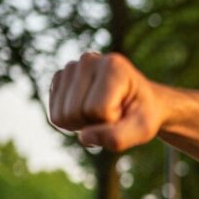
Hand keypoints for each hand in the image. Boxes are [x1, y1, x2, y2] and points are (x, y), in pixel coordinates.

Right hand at [49, 52, 164, 150]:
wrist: (140, 101)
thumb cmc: (143, 115)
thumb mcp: (142, 130)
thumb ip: (118, 137)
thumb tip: (84, 137)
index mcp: (113, 66)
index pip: (97, 110)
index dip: (112, 121)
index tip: (125, 111)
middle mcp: (88, 60)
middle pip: (74, 113)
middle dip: (95, 123)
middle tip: (114, 113)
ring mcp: (71, 68)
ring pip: (61, 116)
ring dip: (83, 124)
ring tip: (102, 111)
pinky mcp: (60, 79)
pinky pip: (55, 117)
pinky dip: (72, 122)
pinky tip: (89, 110)